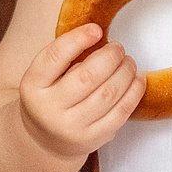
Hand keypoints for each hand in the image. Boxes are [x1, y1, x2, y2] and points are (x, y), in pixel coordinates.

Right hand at [16, 23, 143, 158]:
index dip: (78, 39)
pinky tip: (137, 79)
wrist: (44, 141)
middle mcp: (49, 108)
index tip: (96, 30)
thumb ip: (64, 57)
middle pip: (87, 76)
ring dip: (125, 72)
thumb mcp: (44, 77)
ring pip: (108, 94)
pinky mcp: (92, 139)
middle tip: (118, 48)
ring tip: (128, 62)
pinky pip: (120, 113)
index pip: (55, 57)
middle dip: (110, 57)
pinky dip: (134, 92)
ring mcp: (71, 127)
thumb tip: (97, 33)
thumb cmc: (49, 98)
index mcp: (33, 86)